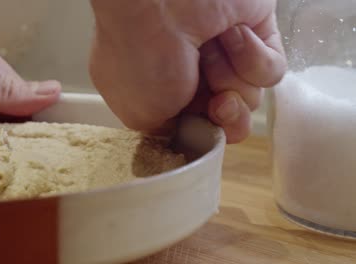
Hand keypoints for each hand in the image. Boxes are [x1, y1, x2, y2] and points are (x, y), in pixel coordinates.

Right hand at [90, 0, 285, 142]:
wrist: (158, 1)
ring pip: (251, 96)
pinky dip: (252, 59)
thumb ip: (169, 132)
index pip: (199, 126)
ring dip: (229, 79)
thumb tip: (189, 132)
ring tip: (208, 52)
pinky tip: (229, 36)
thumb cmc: (140, 56)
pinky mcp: (257, 35)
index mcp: (168, 92)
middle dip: (226, 114)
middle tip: (216, 99)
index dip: (205, 132)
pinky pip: (272, 71)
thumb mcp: (140, 113)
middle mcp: (197, 74)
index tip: (199, 125)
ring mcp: (226, 54)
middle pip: (230, 116)